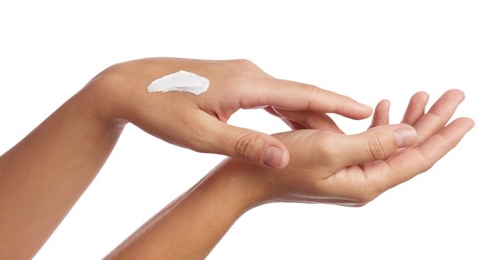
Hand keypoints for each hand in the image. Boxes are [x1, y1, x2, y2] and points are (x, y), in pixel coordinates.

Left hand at [88, 58, 371, 167]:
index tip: (366, 110)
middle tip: (361, 134)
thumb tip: (285, 156)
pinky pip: (271, 97)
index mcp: (246, 86)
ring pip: (286, 98)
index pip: (302, 95)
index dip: (336, 103)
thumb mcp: (200, 135)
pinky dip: (288, 113)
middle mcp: (250, 74)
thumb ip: (244, 144)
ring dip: (309, 117)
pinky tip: (295, 126)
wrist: (130, 85)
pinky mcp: (234, 81)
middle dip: (330, 116)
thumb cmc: (161, 111)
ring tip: (334, 137)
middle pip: (300, 96)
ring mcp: (242, 75)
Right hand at [229, 89, 473, 205]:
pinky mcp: (339, 164)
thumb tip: (410, 134)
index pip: (416, 159)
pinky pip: (371, 144)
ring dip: (409, 120)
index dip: (444, 137)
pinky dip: (383, 125)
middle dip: (433, 122)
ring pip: (392, 145)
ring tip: (425, 96)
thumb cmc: (282, 165)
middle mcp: (365, 181)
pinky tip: (387, 109)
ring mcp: (352, 173)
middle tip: (455, 96)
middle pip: (409, 150)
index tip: (467, 117)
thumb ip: (374, 143)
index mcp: (367, 183)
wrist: (247, 180)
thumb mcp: (330, 150)